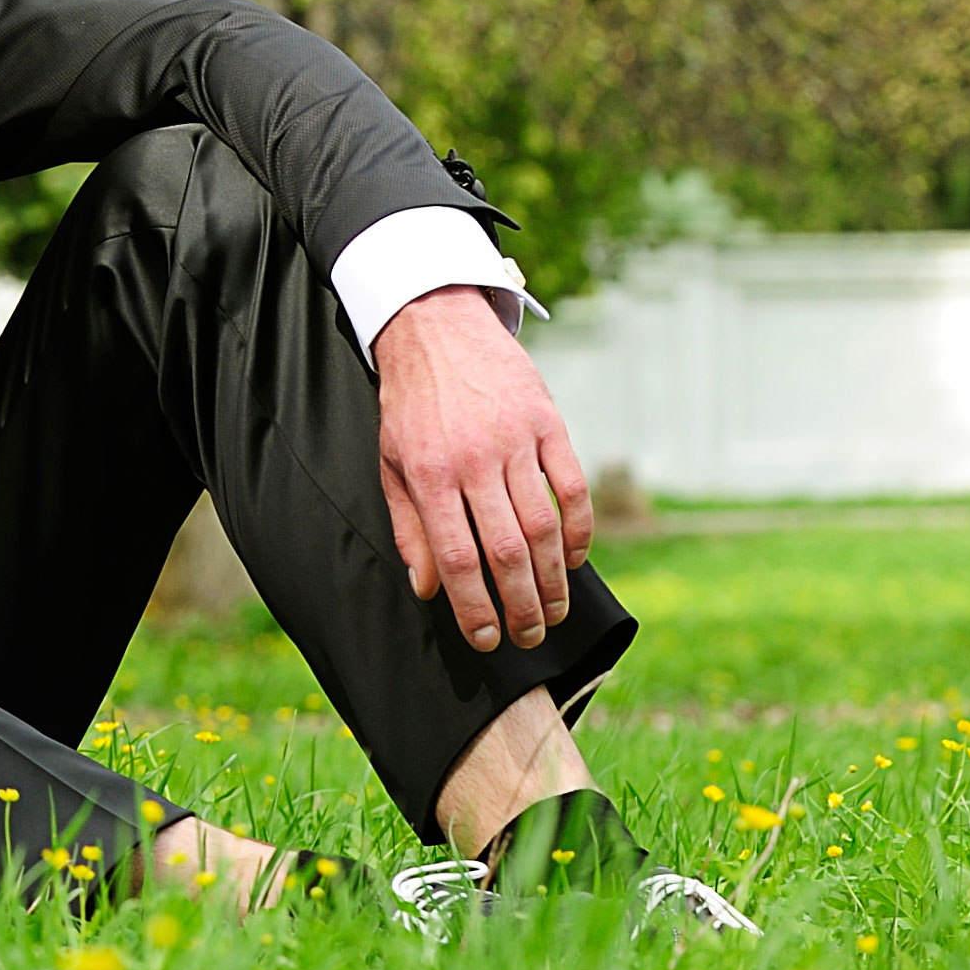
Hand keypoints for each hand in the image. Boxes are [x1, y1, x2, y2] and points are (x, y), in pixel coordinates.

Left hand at [374, 286, 589, 655]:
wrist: (435, 329)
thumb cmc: (409, 405)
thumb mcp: (390, 463)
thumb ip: (409, 527)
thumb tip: (427, 590)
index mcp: (429, 475)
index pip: (456, 557)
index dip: (474, 606)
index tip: (487, 640)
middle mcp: (473, 461)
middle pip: (506, 551)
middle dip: (521, 605)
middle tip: (530, 637)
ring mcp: (515, 441)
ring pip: (543, 527)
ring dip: (554, 579)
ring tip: (554, 611)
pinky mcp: (547, 423)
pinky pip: (572, 487)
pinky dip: (579, 530)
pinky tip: (574, 560)